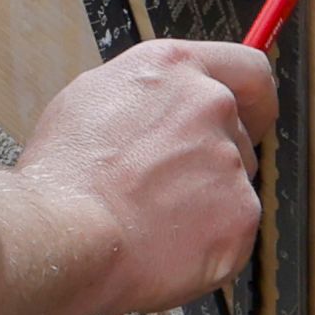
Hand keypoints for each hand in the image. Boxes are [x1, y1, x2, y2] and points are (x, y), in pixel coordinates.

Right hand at [22, 37, 272, 314]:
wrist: (64, 234)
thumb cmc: (62, 175)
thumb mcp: (91, 99)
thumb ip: (148, 96)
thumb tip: (164, 107)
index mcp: (174, 68)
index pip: (248, 70)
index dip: (251, 102)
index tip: (249, 120)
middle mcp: (211, 103)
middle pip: (238, 136)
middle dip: (211, 163)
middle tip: (166, 191)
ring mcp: (230, 159)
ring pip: (234, 187)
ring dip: (206, 205)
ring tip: (152, 221)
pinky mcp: (241, 213)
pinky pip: (234, 232)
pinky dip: (208, 245)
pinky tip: (165, 246)